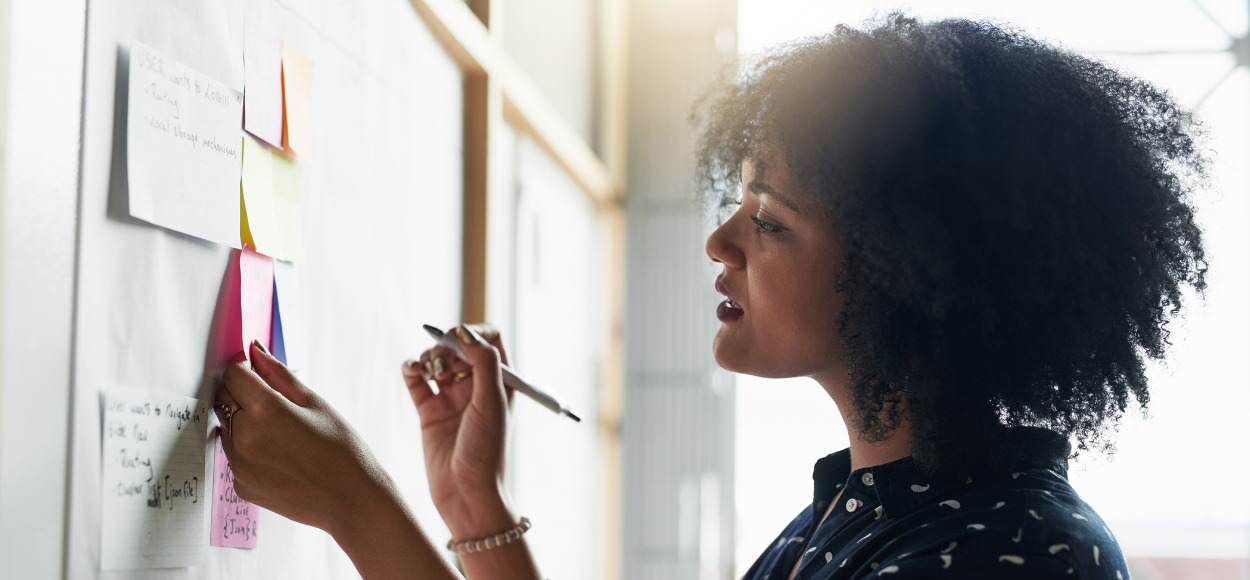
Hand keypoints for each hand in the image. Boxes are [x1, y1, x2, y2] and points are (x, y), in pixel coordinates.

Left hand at [214, 340, 393, 535]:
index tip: (259, 374)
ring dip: (243, 422)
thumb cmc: (341, 450)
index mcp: (264, 411)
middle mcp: (244, 437)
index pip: (233, 375)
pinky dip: (248, 449)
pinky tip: (278, 455)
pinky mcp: (240, 485)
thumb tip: (255, 350)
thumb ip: (279, 375)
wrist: (350, 500)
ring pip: (226, 428)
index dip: (246, 369)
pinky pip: (234, 456)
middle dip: (242, 393)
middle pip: (224, 399)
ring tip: (280, 433)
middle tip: (273, 402)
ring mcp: (239, 465)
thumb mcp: (315, 404)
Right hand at [401, 323, 516, 538]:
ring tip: (429, 371)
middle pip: (458, 346)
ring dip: (428, 357)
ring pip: (436, 360)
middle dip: (446, 345)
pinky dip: (411, 369)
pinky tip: (412, 371)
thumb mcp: (491, 403)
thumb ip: (482, 363)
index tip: (457, 341)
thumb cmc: (487, 452)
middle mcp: (476, 387)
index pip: (488, 339)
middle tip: (441, 361)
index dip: (471, 333)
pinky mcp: (428, 411)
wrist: (466, 495)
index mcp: (500, 382)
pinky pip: (416, 380)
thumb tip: (465, 331)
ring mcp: (451, 398)